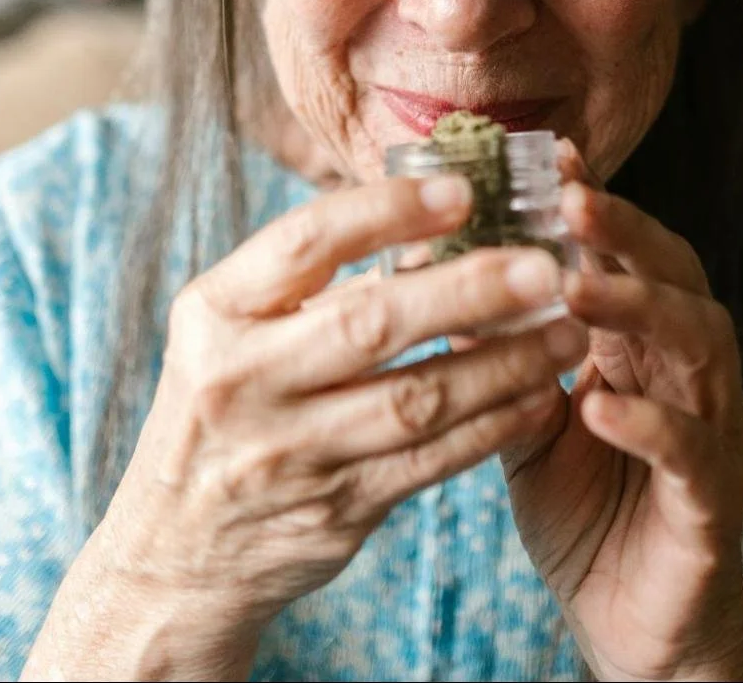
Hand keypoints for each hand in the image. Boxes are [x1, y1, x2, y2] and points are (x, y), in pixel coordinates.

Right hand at [23, 175, 589, 680]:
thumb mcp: (233, 332)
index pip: (306, 242)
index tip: (465, 189)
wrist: (174, 554)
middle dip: (469, 289)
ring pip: (416, 399)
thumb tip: (434, 215)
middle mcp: (243, 379)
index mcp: (215, 311)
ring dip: (504, 363)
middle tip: (545, 265)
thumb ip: (313, 282)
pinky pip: (431, 463)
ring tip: (568, 331)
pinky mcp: (333, 511)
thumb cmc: (227, 410)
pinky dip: (492, 428)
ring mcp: (288, 453)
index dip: (389, 210)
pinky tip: (539, 399)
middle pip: (372, 323)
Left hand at [501, 143, 742, 681]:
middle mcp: (688, 374)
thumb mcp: (528, 416)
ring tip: (577, 288)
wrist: (633, 624)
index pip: (630, 254)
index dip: (599, 202)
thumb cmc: (586, 507)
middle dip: (626, 233)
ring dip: (638, 310)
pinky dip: (650, 423)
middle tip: (572, 197)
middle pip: (677, 277)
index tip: (552, 155)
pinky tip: (602, 406)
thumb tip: (430, 272)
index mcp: (644, 345)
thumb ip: (499, 350)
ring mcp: (710, 434)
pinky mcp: (712, 503)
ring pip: (697, 348)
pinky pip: (691, 452)